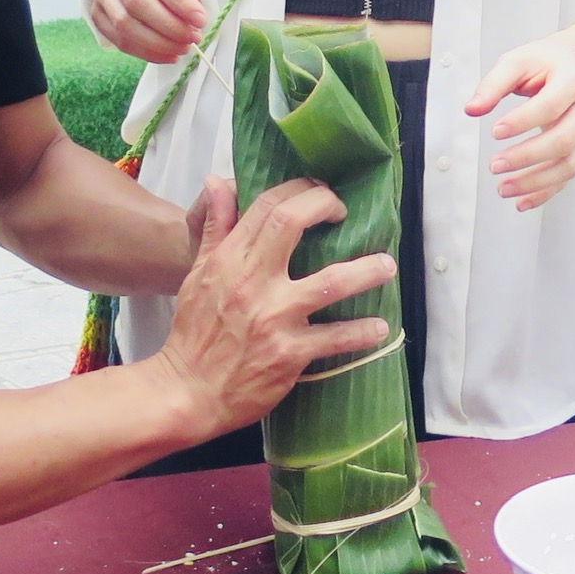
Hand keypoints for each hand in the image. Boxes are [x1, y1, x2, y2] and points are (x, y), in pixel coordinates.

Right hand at [90, 0, 209, 63]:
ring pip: (125, 24)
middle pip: (137, 3)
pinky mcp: (97, 12)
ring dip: (158, 43)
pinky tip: (167, 54)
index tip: (200, 20)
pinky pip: (118, 39)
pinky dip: (145, 52)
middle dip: (170, 26)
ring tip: (183, 47)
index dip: (180, 3)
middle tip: (193, 37)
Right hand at [149, 178, 394, 437]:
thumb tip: (217, 181)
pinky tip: (380, 328)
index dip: (299, 189)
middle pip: (293, 223)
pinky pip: (335, 338)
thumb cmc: (193, 332)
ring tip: (387, 266)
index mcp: (230, 259)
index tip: (318, 191)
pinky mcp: (289, 354)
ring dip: (366, 271)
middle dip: (326, 205)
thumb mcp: (198, 274)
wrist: (187, 392)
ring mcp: (274, 318)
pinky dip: (362, 332)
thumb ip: (215, 228)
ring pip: (332, 282)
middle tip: (346, 212)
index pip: (267, 206)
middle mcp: (253, 282)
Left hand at [465, 25, 574, 211]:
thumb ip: (494, 84)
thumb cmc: (547, 61)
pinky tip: (522, 201)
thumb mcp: (518, 60)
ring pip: (569, 164)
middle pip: (563, 140)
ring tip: (503, 188)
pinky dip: (546, 192)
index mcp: (572, 80)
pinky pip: (569, 175)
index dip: (523, 122)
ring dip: (535, 182)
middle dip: (527, 158)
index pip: (550, 106)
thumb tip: (472, 109)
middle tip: (495, 165)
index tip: (495, 131)